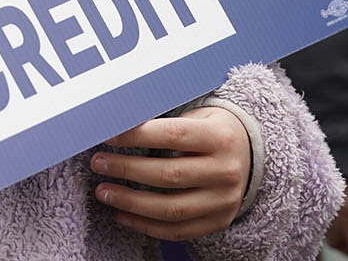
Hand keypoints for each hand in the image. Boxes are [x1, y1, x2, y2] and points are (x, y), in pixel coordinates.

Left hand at [90, 106, 250, 241]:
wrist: (249, 154)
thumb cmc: (210, 130)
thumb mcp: (197, 116)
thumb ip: (163, 122)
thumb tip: (116, 124)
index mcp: (220, 137)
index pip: (173, 135)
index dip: (137, 135)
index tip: (107, 135)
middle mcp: (226, 171)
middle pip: (170, 174)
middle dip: (127, 169)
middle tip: (99, 163)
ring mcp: (224, 200)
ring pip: (171, 208)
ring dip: (131, 203)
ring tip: (104, 192)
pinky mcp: (218, 221)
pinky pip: (177, 230)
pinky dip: (145, 226)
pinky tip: (122, 215)